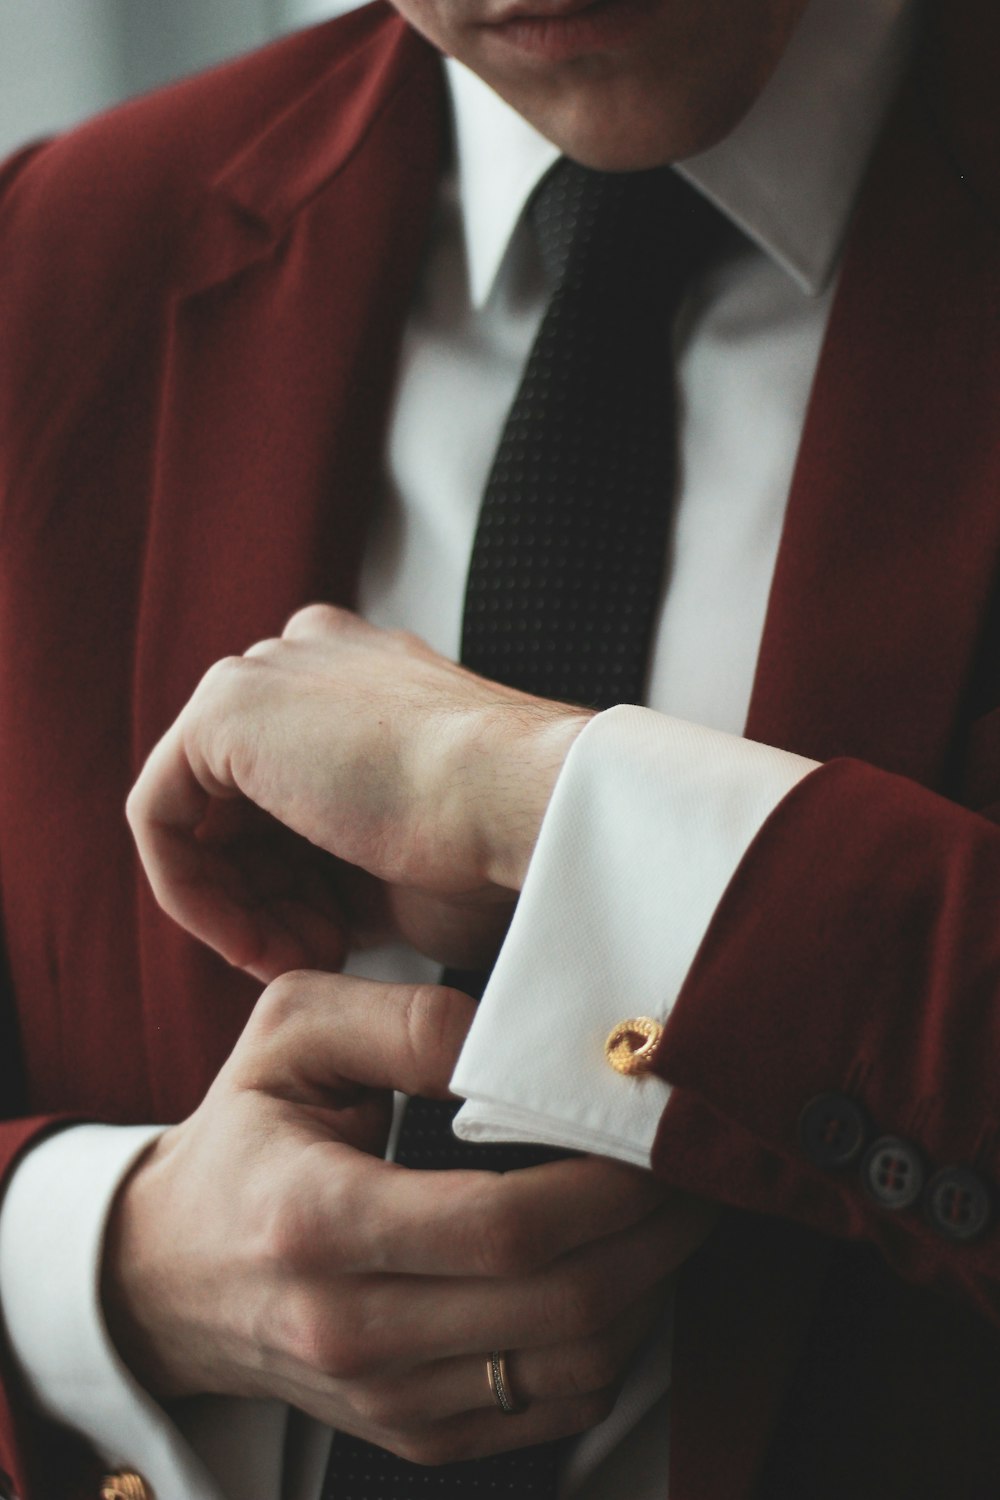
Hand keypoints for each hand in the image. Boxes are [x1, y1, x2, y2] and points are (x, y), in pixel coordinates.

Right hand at [102, 972, 717, 1463]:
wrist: (169, 1274)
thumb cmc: (243, 1137)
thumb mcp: (289, 1034)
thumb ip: (402, 1022)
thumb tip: (511, 1040)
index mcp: (319, 1220)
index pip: (504, 1224)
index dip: (605, 1185)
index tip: (654, 1136)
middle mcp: (352, 1328)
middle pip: (561, 1303)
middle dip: (658, 1235)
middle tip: (696, 1169)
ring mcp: (385, 1397)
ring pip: (574, 1366)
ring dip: (651, 1290)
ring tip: (671, 1216)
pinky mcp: (411, 1432)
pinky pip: (551, 1408)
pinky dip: (611, 1345)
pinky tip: (619, 1275)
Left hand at [126, 605, 591, 979]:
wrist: (523, 801)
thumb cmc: (499, 837)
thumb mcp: (412, 844)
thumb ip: (348, 852)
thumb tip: (315, 914)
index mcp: (363, 676)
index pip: (288, 793)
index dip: (298, 884)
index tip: (337, 945)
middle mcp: (308, 660)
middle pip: (240, 806)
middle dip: (268, 898)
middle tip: (317, 957)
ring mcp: (267, 673)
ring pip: (199, 816)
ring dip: (239, 908)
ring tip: (303, 958)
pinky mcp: (224, 708)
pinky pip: (160, 814)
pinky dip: (191, 892)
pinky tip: (250, 940)